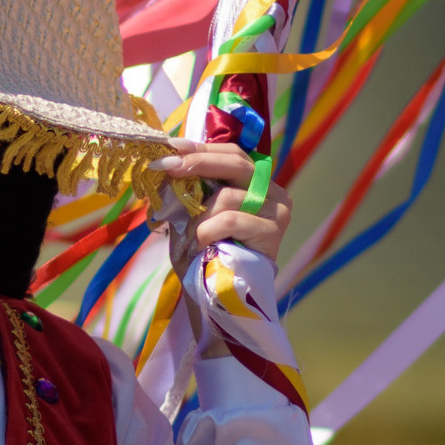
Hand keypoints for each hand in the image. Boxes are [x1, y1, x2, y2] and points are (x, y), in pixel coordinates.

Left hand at [154, 142, 293, 264]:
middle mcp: (272, 192)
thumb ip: (187, 188)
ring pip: (228, 195)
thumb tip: (167, 160)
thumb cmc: (205, 253)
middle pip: (236, 162)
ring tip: (188, 237)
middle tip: (167, 167)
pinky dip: (207, 231)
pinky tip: (200, 245)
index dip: (201, 148)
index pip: (232, 154)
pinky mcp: (273, 232)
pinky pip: (231, 219)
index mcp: (255, 184)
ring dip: (198, 216)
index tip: (171, 147)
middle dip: (197, 163)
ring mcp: (277, 211)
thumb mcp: (191, 214)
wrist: (216, 296)